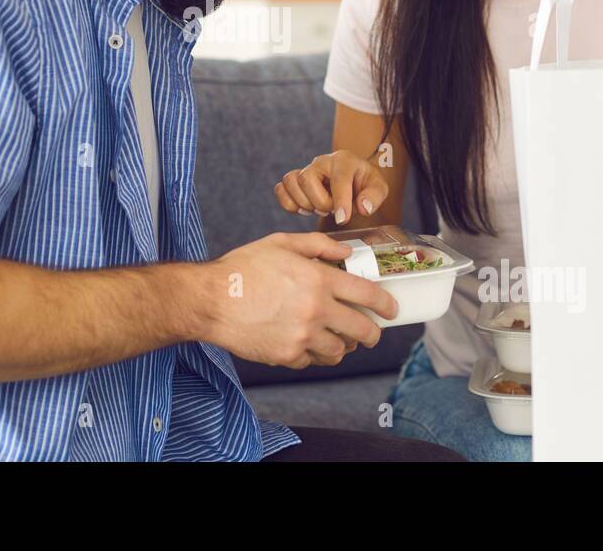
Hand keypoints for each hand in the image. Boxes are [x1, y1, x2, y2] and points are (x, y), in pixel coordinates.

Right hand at [199, 232, 396, 368]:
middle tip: (372, 331)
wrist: (211, 300)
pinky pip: (313, 360)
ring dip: (343, 345)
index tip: (391, 309)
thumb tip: (346, 252)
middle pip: (363, 330)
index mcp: (318, 280)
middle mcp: (316, 311)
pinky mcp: (287, 356)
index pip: (368, 296)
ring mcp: (302, 337)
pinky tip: (306, 341)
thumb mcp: (280, 243)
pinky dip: (314, 353)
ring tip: (337, 337)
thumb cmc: (242, 268)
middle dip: (373, 332)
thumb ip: (318, 246)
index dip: (386, 304)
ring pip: (340, 350)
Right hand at [274, 150, 388, 225]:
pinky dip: (289, 202)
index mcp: (344, 160)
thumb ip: (374, 197)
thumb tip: (363, 207)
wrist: (353, 181)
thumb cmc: (364, 184)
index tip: (343, 219)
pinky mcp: (295, 180)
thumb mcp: (378, 188)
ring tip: (319, 208)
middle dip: (320, 202)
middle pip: (307, 178)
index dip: (340, 201)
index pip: (338, 178)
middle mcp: (321, 161)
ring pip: (291, 182)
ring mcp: (306, 169)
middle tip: (332, 210)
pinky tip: (304, 208)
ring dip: (304, 202)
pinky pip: (281, 188)